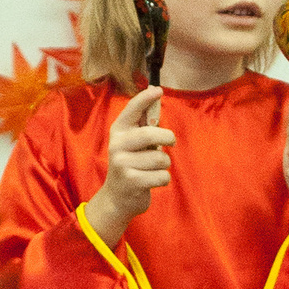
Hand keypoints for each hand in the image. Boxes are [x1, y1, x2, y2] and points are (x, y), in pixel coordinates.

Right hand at [86, 85, 172, 238]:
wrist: (117, 198)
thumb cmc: (131, 164)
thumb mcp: (132, 144)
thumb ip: (143, 125)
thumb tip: (156, 97)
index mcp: (118, 131)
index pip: (131, 110)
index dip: (145, 99)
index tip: (158, 90)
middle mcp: (117, 145)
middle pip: (150, 134)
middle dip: (167, 137)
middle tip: (171, 141)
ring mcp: (122, 164)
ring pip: (160, 158)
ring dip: (165, 164)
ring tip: (154, 168)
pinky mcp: (131, 182)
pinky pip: (162, 176)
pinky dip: (163, 179)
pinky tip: (152, 181)